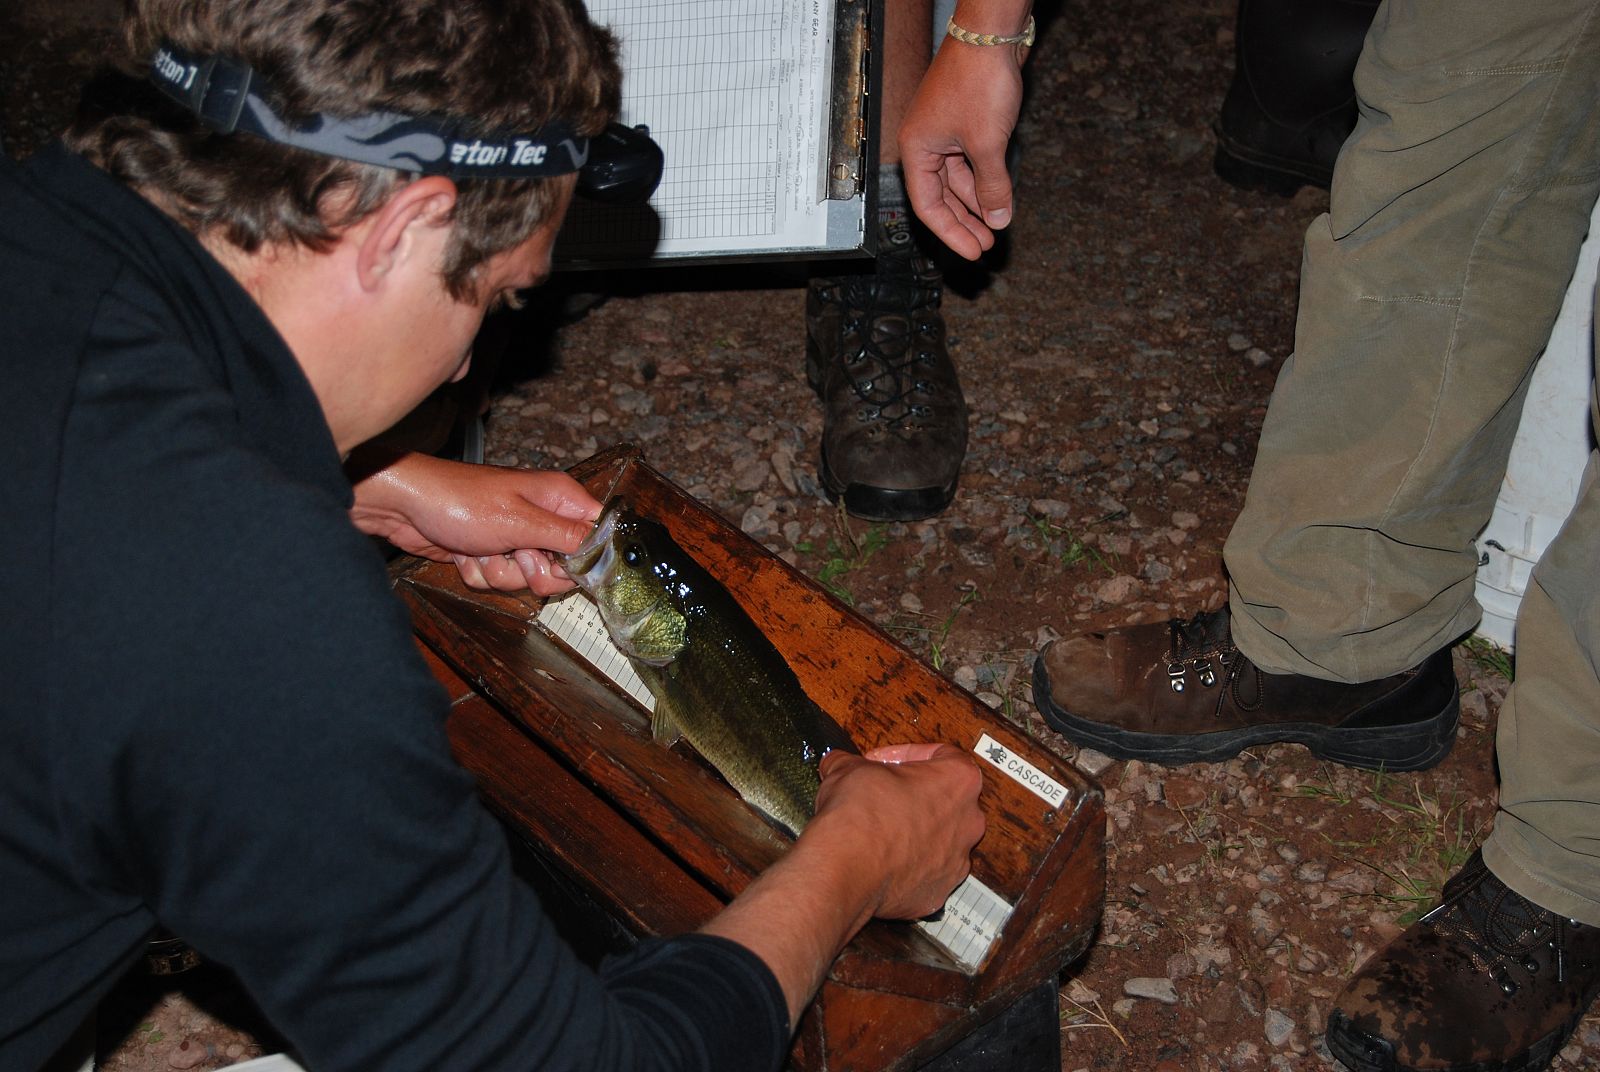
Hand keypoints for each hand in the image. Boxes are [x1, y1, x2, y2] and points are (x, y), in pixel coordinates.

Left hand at [348, 451, 599, 595]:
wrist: (405, 506)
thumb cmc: (461, 501)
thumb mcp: (522, 521)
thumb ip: (568, 537)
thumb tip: (608, 547)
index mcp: (558, 499)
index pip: (598, 534)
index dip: (588, 557)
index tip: (567, 566)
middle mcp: (541, 517)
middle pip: (563, 566)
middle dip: (535, 571)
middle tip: (517, 554)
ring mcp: (514, 536)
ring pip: (528, 578)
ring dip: (502, 572)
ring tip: (483, 548)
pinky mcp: (490, 551)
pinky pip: (498, 579)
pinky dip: (479, 571)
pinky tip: (465, 552)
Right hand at [810, 743, 985, 919]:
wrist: (846, 869)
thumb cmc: (860, 816)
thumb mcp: (848, 768)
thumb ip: (851, 763)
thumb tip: (839, 764)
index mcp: (958, 781)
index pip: (942, 755)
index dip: (906, 755)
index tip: (883, 763)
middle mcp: (968, 821)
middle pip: (945, 798)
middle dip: (913, 794)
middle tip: (881, 793)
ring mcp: (956, 860)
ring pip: (938, 838)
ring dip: (912, 831)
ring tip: (878, 829)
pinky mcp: (939, 890)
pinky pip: (925, 871)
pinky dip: (906, 864)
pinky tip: (879, 858)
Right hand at [898, 39, 1025, 260]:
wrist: (991, 37)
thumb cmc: (978, 82)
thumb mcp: (987, 144)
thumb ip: (992, 187)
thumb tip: (997, 220)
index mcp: (917, 149)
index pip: (928, 206)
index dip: (951, 232)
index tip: (973, 251)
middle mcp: (925, 143)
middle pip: (941, 196)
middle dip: (965, 221)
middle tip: (985, 244)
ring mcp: (945, 132)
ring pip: (958, 179)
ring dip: (977, 202)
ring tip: (996, 224)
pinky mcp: (964, 122)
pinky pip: (970, 162)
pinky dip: (984, 179)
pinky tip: (998, 196)